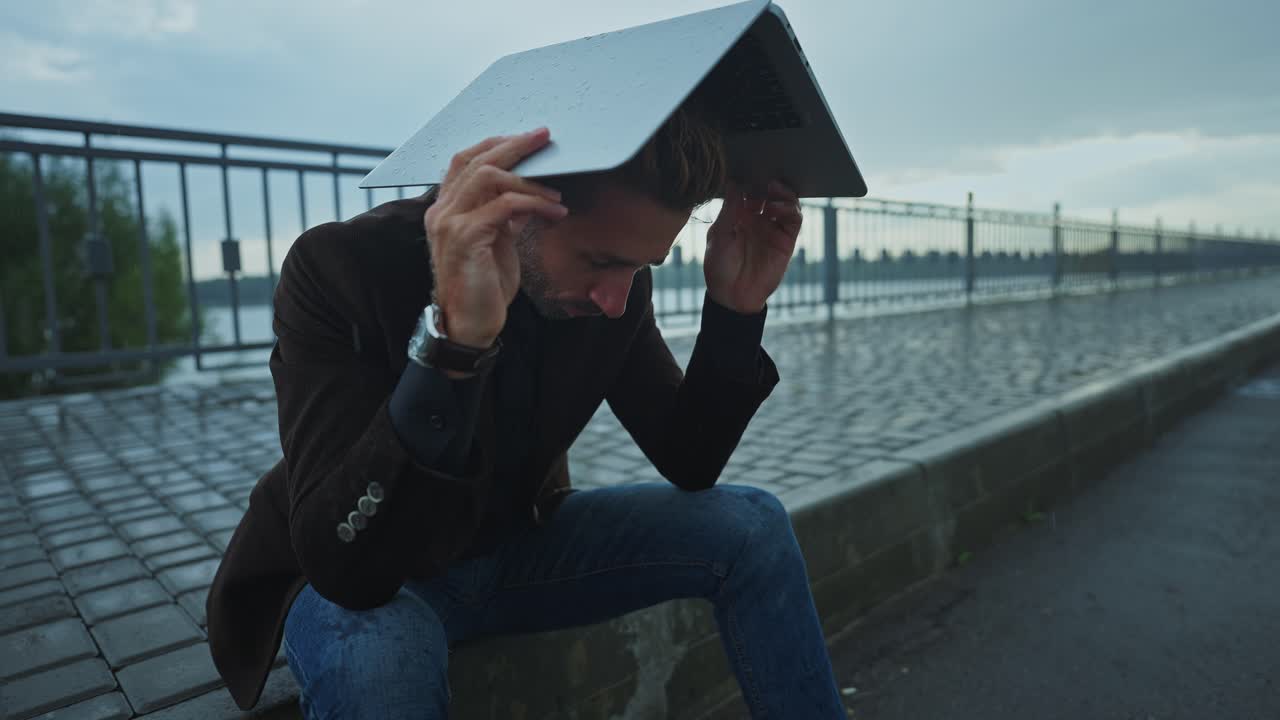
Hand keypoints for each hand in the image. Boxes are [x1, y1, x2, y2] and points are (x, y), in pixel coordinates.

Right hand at [423, 129, 566, 348]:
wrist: (469, 326)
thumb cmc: (483, 287)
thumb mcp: (496, 242)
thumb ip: (504, 215)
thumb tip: (527, 193)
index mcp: (445, 208)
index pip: (465, 160)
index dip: (496, 143)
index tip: (529, 138)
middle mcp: (441, 210)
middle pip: (476, 159)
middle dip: (515, 145)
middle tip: (545, 138)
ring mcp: (450, 223)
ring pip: (490, 176)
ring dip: (530, 180)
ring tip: (556, 193)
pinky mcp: (466, 238)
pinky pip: (505, 205)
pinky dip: (534, 203)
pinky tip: (553, 212)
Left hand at [703, 179, 801, 313]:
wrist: (733, 296)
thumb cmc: (720, 267)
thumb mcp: (720, 235)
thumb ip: (730, 209)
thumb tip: (734, 182)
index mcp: (739, 215)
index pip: (748, 190)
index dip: (750, 179)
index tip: (747, 167)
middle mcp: (758, 219)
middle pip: (769, 192)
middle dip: (767, 180)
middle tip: (764, 173)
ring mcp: (773, 228)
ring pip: (785, 201)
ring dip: (781, 191)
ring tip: (772, 187)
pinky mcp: (786, 240)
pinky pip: (794, 219)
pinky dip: (790, 208)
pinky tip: (776, 208)